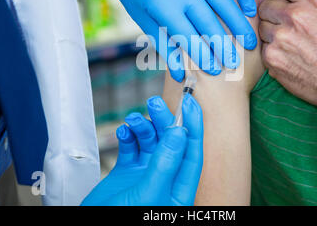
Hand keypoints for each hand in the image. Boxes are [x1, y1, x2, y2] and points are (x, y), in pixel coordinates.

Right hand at [81, 95, 203, 205]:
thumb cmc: (126, 220)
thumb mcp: (150, 192)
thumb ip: (166, 163)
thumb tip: (180, 132)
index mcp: (178, 187)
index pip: (191, 151)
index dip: (193, 125)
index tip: (191, 103)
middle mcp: (164, 177)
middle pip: (170, 142)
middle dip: (164, 121)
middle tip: (155, 102)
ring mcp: (145, 174)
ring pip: (149, 142)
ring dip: (143, 127)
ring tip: (133, 119)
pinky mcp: (126, 173)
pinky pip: (130, 148)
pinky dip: (127, 137)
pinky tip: (123, 131)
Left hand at [100, 0, 257, 81]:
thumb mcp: (143, 18)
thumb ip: (164, 44)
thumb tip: (180, 76)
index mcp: (159, 2)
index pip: (186, 36)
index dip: (202, 56)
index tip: (214, 70)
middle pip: (208, 21)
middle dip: (223, 46)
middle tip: (234, 64)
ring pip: (223, 0)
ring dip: (238, 24)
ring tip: (250, 43)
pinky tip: (249, 10)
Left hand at [258, 0, 316, 120]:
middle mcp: (295, 16)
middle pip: (263, 5)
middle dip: (274, 14)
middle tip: (291, 26)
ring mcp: (281, 38)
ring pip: (261, 26)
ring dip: (272, 33)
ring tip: (293, 42)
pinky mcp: (272, 58)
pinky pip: (262, 46)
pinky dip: (272, 51)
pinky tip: (290, 55)